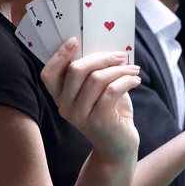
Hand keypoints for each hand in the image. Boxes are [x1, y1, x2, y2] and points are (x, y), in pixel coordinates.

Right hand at [40, 37, 141, 163]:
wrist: (118, 146)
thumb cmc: (110, 112)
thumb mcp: (99, 90)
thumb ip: (96, 72)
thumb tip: (108, 48)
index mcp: (60, 97)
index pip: (48, 74)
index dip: (59, 55)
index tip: (74, 40)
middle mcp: (65, 107)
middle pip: (76, 70)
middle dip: (101, 57)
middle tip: (121, 56)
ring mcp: (80, 115)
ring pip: (97, 78)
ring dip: (119, 69)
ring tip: (133, 69)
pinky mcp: (98, 120)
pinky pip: (111, 91)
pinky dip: (127, 80)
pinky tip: (136, 80)